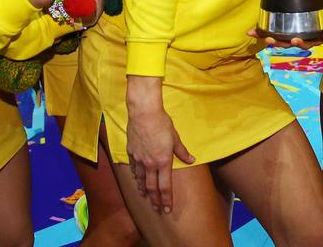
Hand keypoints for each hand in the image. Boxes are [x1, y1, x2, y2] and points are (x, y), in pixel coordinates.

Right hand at [127, 77, 193, 212]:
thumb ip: (182, 151)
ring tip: (145, 197)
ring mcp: (139, 159)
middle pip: (152, 187)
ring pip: (140, 179)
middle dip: (154, 199)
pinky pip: (133, 168)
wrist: (144, 113)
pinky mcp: (131, 152)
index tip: (166, 209)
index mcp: (163, 161)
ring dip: (143, 190)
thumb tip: (191, 159)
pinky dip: (135, 176)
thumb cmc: (162, 123)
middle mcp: (150, 164)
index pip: (165, 186)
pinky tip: (136, 179)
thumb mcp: (175, 138)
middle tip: (156, 208)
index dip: (166, 199)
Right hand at [247, 5, 322, 48]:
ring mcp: (320, 37)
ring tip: (294, 39)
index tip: (254, 34)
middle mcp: (307, 37)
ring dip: (300, 43)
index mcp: (298, 32)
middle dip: (280, 42)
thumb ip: (294, 2)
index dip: (267, 36)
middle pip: (290, 43)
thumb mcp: (307, 8)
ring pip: (308, 43)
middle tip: (271, 39)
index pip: (280, 36)